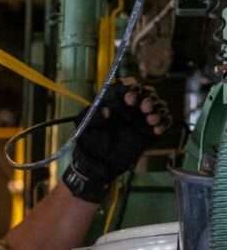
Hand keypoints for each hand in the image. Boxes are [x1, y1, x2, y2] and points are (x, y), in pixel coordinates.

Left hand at [62, 78, 171, 202]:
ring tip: (150, 119)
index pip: (127, 86)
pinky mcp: (150, 131)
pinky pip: (164, 122)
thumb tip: (106, 110)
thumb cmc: (89, 141)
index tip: (128, 98)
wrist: (98, 162)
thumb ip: (93, 116)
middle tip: (144, 107)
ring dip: (158, 109)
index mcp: (116, 100)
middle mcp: (131, 107)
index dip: (131, 88)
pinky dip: (164, 122)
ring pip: (158, 105)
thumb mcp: (85, 126)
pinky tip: (157, 129)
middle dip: (148, 96)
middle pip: (147, 92)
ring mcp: (142, 118)